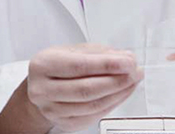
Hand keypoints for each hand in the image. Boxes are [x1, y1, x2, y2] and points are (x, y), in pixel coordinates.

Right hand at [26, 44, 143, 131]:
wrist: (40, 88)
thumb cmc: (56, 67)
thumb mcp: (71, 51)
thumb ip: (98, 53)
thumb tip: (125, 57)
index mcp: (43, 65)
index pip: (79, 66)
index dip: (107, 65)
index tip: (128, 62)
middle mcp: (43, 89)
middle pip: (86, 89)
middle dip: (117, 81)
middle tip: (134, 72)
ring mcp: (52, 109)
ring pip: (93, 105)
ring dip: (118, 94)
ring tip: (131, 82)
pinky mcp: (64, 123)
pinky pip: (94, 116)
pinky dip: (112, 105)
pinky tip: (120, 94)